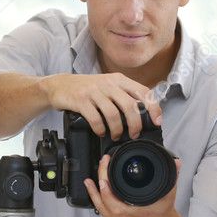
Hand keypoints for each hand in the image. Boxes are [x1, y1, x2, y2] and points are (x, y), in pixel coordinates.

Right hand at [40, 72, 162, 138]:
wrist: (59, 85)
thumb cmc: (87, 88)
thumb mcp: (108, 86)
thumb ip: (124, 95)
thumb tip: (144, 113)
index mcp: (119, 80)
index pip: (143, 92)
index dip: (153, 107)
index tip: (157, 122)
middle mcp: (108, 84)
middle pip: (130, 106)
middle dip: (135, 124)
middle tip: (134, 134)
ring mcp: (94, 92)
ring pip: (114, 114)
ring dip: (117, 130)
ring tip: (116, 136)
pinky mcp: (81, 101)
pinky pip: (96, 119)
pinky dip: (101, 129)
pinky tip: (101, 132)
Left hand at [83, 154, 183, 216]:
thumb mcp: (169, 196)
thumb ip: (173, 177)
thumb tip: (176, 163)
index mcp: (132, 214)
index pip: (111, 197)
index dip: (105, 182)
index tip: (106, 168)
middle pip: (103, 200)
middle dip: (99, 182)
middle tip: (101, 166)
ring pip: (100, 208)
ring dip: (93, 194)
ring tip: (88, 182)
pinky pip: (104, 213)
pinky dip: (98, 202)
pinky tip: (95, 194)